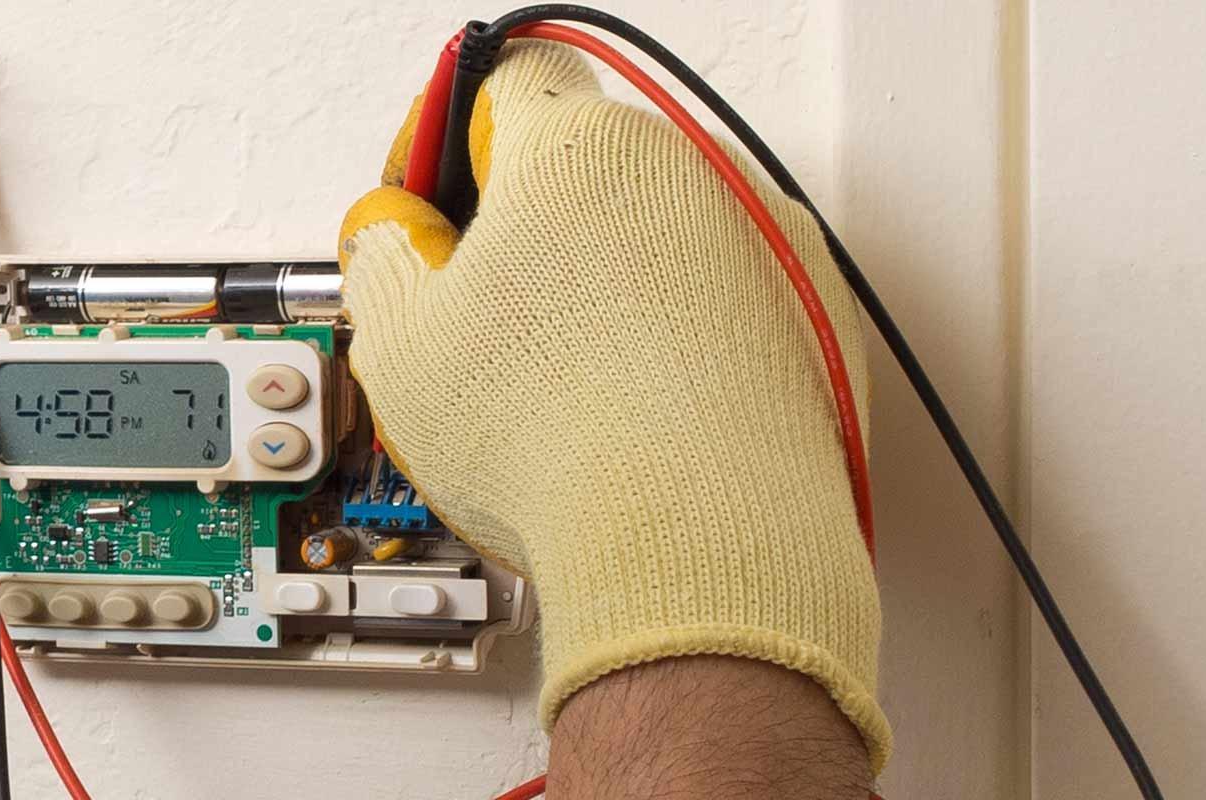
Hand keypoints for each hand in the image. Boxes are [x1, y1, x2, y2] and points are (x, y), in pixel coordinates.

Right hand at [336, 41, 891, 768]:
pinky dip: (691, 344)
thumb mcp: (403, 344)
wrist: (702, 549)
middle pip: (589, 169)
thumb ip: (384, 257)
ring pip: (668, 241)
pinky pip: (735, 308)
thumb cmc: (561, 445)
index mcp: (581, 149)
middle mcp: (692, 172)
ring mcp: (772, 246)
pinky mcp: (820, 324)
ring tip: (571, 390)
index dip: (446, 149)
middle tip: (486, 318)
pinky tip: (644, 417)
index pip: (501, 87)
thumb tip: (396, 242)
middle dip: (532, 230)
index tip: (432, 213)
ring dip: (615, 287)